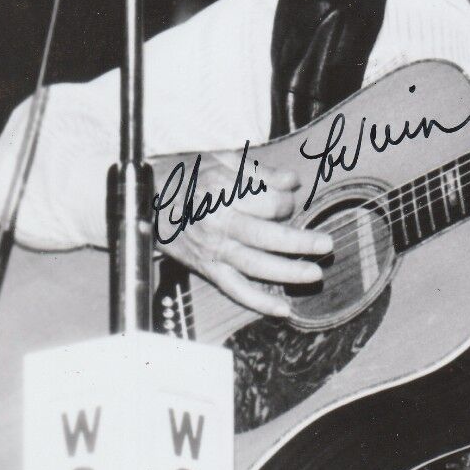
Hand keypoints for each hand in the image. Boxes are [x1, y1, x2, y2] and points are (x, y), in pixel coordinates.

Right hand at [152, 148, 330, 318]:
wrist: (143, 200)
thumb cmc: (184, 176)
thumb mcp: (220, 160)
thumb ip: (259, 170)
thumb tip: (293, 180)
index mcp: (222, 191)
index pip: (269, 202)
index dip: (287, 202)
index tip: (289, 200)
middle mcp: (218, 222)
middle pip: (268, 236)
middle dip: (301, 242)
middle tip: (326, 245)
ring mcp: (213, 248)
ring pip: (256, 265)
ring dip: (288, 272)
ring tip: (315, 274)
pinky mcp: (207, 268)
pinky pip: (236, 289)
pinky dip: (259, 302)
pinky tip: (284, 309)